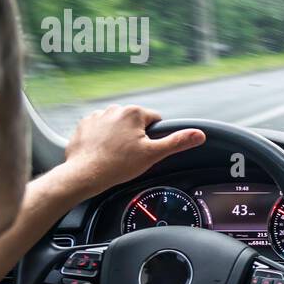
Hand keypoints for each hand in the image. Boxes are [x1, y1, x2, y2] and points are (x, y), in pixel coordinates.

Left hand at [58, 105, 204, 200]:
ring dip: (118, 137)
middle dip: (135, 136)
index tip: (145, 150)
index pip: (155, 120)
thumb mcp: (153, 154)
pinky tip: (102, 152)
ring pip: (117, 126)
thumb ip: (177, 142)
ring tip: (115, 155)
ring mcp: (97, 116)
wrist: (85, 174)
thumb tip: (199, 134)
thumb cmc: (118, 165)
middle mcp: (115, 109)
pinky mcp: (84, 125)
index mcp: (134, 112)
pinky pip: (99, 129)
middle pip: (135, 123)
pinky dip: (102, 139)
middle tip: (131, 155)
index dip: (154, 137)